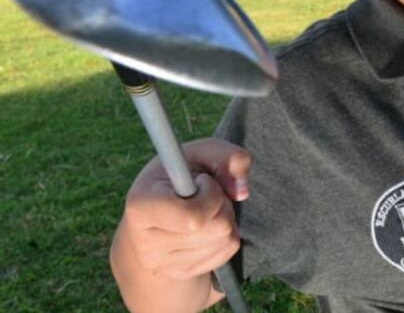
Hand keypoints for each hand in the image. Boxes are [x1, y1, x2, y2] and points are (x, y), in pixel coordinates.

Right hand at [119, 138, 250, 281]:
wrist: (157, 206)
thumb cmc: (181, 173)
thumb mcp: (201, 152)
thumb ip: (228, 157)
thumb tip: (241, 191)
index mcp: (141, 205)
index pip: (193, 217)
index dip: (210, 195)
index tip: (202, 181)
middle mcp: (144, 241)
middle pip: (218, 228)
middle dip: (223, 205)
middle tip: (207, 194)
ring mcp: (161, 262)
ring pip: (225, 241)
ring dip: (226, 219)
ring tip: (205, 208)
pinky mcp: (179, 272)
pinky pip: (226, 253)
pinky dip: (225, 236)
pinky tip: (206, 225)